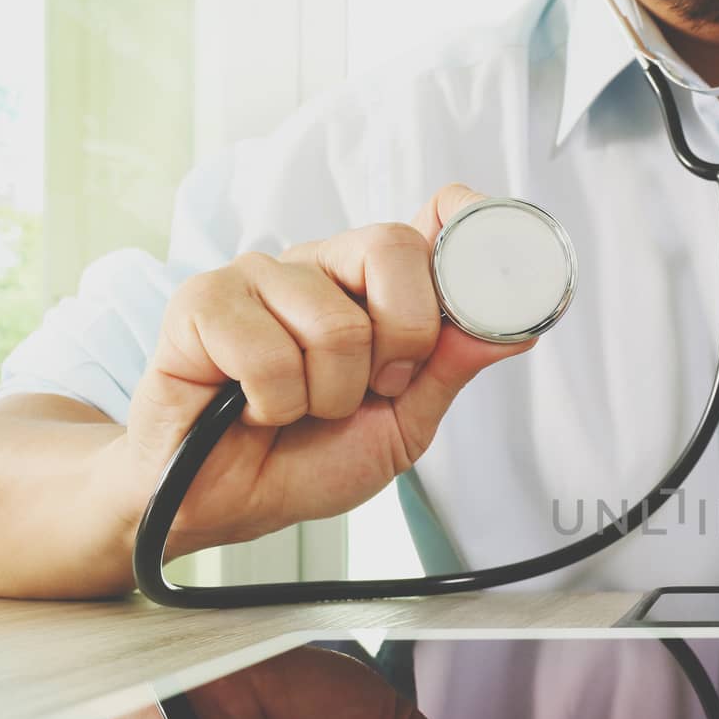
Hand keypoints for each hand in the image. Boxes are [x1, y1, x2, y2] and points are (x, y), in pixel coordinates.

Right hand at [118, 183, 535, 554]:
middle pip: (393, 248)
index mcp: (375, 285)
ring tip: (300, 406)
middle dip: (401, 341)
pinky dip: (273, 403)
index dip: (470, 222)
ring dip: (328, 395)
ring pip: (335, 323)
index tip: (497, 267)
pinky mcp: (201, 300)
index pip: (434, 217)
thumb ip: (451, 368)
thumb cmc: (310, 456)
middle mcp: (322, 265)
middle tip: (374, 387)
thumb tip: (516, 328)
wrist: (230, 502)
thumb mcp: (405, 422)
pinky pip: (267, 352)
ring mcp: (260, 275)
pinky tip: (252, 405)